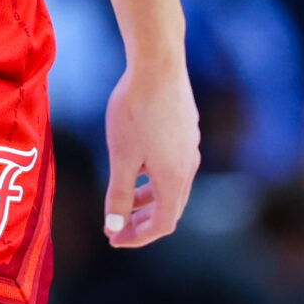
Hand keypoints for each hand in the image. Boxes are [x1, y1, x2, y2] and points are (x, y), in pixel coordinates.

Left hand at [101, 59, 199, 246]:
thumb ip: (119, 194)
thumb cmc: (135, 111)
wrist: (158, 63)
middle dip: (142, 222)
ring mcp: (190, 146)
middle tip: (117, 228)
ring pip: (171, 185)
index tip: (113, 239)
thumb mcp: (121, 156)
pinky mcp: (186, 129)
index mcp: (174, 178)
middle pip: (170, 208)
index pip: (162, 224)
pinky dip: (153, 176)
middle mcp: (188, 166)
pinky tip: (136, 162)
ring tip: (124, 199)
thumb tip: (114, 227)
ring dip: (148, 198)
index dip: (137, 237)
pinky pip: (172, 164)